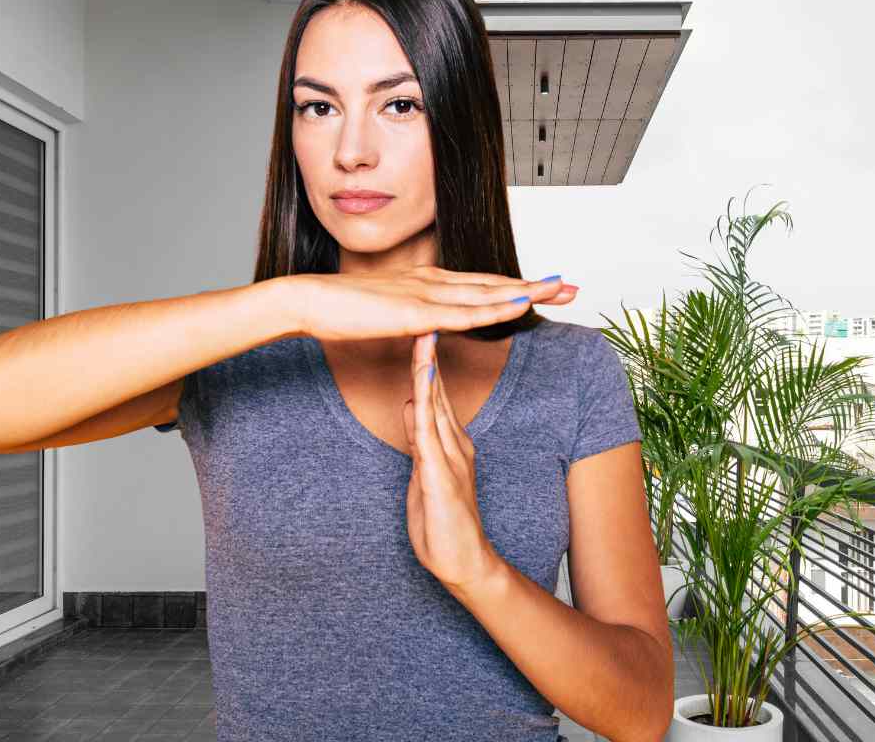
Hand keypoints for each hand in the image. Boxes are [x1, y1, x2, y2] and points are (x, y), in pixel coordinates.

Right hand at [289, 265, 577, 341]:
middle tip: (572, 287)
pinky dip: (496, 308)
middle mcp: (433, 280)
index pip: (481, 283)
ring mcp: (426, 293)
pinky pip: (465, 312)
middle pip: (495, 283)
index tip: (546, 288)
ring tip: (560, 291)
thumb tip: (428, 324)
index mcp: (426, 281)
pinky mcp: (416, 310)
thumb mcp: (386, 312)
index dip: (515, 285)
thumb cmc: (339, 309)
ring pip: (488, 293)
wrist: (307, 301)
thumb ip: (411, 315)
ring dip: (526, 292)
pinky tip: (519, 306)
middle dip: (536, 286)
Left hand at [401, 330, 502, 593]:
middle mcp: (453, 444)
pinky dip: (424, 403)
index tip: (417, 328)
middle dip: (428, 352)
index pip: (433, 393)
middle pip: (435, 389)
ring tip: (424, 332)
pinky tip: (421, 380)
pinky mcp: (440, 474)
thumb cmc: (444, 526)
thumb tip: (411, 405)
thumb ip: (419, 440)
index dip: (425, 360)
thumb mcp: (423, 474)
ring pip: (434, 403)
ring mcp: (449, 457)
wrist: (464, 563)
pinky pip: (429, 432)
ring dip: (427, 367)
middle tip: (424, 311)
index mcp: (450, 443)